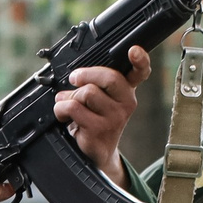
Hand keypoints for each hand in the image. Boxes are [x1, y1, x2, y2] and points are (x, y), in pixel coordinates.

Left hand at [55, 45, 150, 185]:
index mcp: (127, 90)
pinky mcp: (99, 129)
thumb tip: (75, 74)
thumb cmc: (95, 119)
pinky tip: (63, 115)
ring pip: (87, 92)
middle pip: (109, 77)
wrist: (96, 152)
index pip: (140, 72)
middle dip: (85, 75)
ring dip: (70, 96)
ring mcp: (115, 117)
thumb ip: (94, 83)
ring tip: (67, 103)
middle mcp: (127, 103)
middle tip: (74, 79)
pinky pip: (74, 108)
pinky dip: (61, 109)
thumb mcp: (99, 99)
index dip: (140, 60)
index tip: (134, 50)